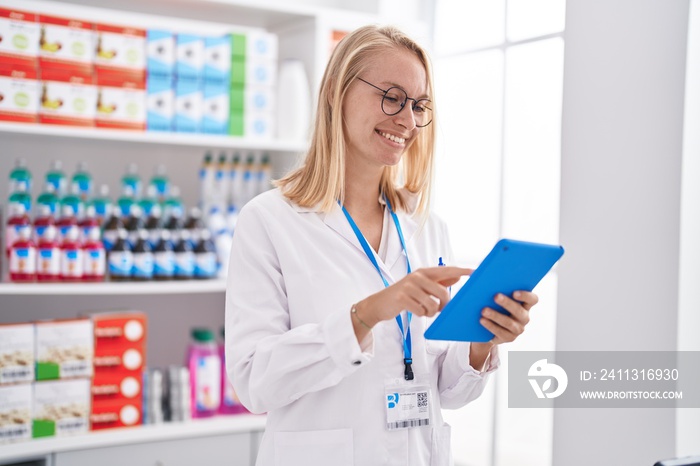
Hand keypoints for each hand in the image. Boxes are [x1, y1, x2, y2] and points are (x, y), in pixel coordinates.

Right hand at [353, 266, 471, 326]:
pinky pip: (422, 311)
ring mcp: (408, 287)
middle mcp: (417, 276)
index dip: (460, 270)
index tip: (474, 271)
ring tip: (424, 310)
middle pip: (443, 293)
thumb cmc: (404, 295)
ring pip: (433, 305)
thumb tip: (457, 275)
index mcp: (423, 272)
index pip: (446, 270)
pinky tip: (415, 311)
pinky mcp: (402, 298)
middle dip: (444, 305)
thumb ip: (438, 281)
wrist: (380, 303)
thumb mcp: (420, 285)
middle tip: (439, 309)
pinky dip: (421, 315)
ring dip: (430, 312)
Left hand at [479, 290, 538, 344]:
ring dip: (496, 315)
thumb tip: (485, 281)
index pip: (532, 299)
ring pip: (509, 322)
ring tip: (484, 310)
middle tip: (495, 296)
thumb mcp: (496, 298)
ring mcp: (518, 329)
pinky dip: (490, 325)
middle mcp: (524, 317)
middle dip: (507, 303)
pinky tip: (482, 320)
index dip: (526, 295)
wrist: (487, 328)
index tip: (514, 292)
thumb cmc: (493, 306)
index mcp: (525, 304)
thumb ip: (496, 290)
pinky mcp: (509, 338)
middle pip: (519, 310)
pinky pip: (500, 332)